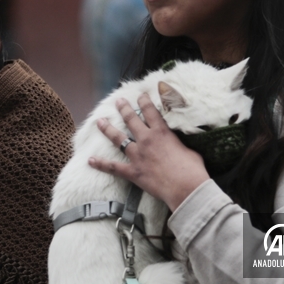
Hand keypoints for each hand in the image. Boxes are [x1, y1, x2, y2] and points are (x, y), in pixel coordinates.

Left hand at [89, 93, 209, 210]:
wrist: (186, 188)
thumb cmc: (193, 170)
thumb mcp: (190, 149)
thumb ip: (179, 143)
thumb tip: (179, 144)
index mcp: (162, 132)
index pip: (150, 111)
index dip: (144, 101)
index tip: (140, 95)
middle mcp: (146, 140)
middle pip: (131, 119)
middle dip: (124, 109)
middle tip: (118, 102)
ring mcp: (137, 156)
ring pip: (118, 139)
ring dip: (108, 129)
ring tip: (100, 121)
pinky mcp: (133, 172)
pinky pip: (113, 167)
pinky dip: (101, 164)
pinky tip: (91, 160)